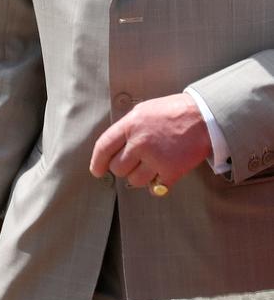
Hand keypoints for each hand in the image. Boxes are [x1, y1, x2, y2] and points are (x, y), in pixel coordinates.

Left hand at [89, 93, 211, 191]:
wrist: (202, 117)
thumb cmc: (172, 111)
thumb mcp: (143, 111)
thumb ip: (127, 128)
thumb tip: (113, 147)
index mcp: (130, 125)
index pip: (103, 147)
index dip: (97, 162)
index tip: (96, 171)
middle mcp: (140, 142)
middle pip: (117, 168)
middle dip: (122, 168)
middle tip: (132, 163)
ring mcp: (155, 158)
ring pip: (134, 181)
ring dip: (139, 177)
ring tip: (149, 165)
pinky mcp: (171, 171)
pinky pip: (154, 188)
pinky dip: (155, 185)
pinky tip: (159, 176)